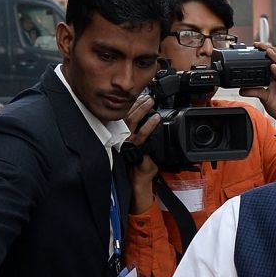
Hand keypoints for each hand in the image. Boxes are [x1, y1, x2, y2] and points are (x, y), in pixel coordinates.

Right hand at [124, 95, 161, 213]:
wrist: (136, 181)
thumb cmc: (136, 165)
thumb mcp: (136, 147)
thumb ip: (139, 135)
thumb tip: (148, 121)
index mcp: (119, 135)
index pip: (122, 116)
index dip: (129, 105)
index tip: (137, 96)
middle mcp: (120, 136)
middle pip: (126, 115)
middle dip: (135, 103)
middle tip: (146, 95)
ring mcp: (126, 142)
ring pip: (132, 121)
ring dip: (142, 109)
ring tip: (151, 101)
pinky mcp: (133, 149)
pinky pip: (142, 134)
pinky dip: (149, 125)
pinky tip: (156, 118)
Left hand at [240, 42, 275, 135]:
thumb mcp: (264, 97)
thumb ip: (254, 91)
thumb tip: (241, 89)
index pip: (271, 59)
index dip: (264, 52)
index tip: (253, 47)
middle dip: (268, 49)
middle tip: (258, 45)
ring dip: (274, 57)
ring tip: (267, 51)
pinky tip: (272, 68)